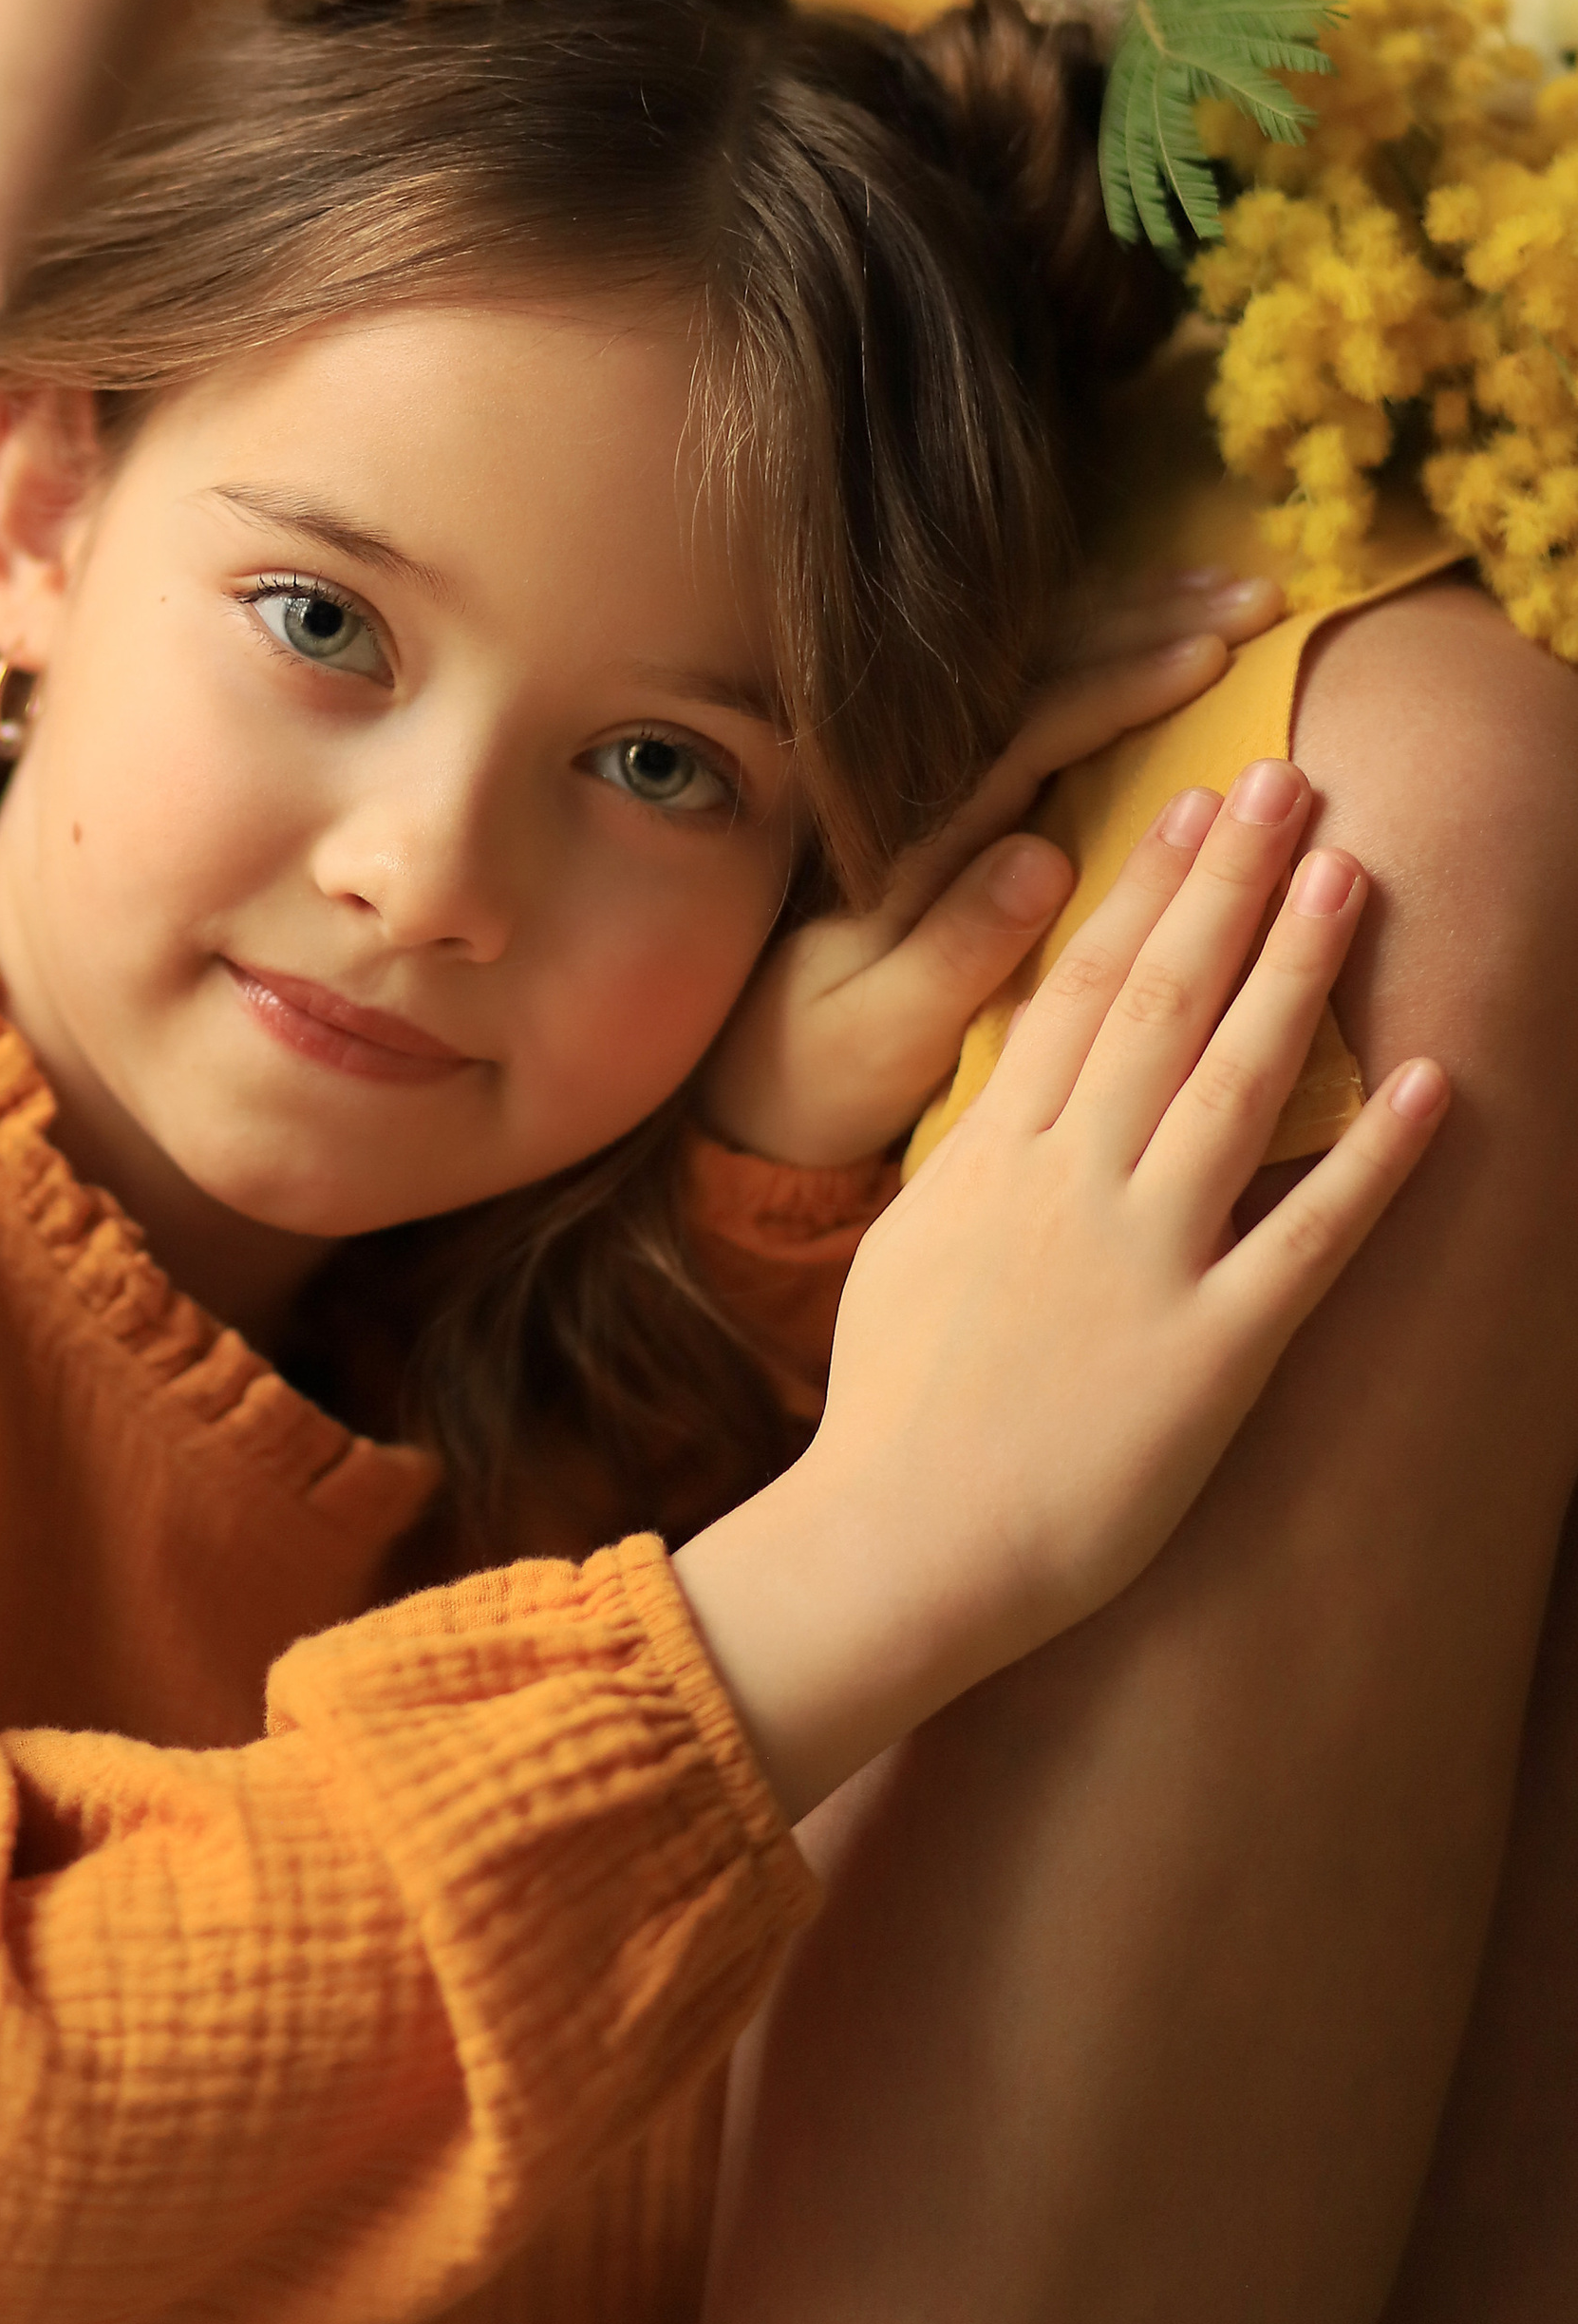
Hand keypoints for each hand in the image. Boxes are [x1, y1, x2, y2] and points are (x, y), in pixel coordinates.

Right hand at [677, 762, 1446, 1816]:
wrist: (895, 1541)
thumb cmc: (890, 1415)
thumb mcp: (908, 1252)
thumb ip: (972, 1168)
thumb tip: (1013, 1106)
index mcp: (995, 1156)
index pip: (1082, 989)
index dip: (1145, 889)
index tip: (1191, 809)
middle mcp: (1072, 1183)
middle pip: (1165, 998)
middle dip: (1230, 879)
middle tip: (1285, 781)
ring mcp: (1144, 1258)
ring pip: (1237, 1080)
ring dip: (1299, 966)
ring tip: (1349, 871)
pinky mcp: (1211, 1350)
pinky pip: (1310, 1234)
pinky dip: (1377, 1154)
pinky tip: (1433, 1080)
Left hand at [702, 568, 1284, 1168]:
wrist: (751, 1079)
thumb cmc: (822, 1068)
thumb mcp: (881, 1032)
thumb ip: (955, 950)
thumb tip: (1043, 855)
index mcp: (903, 835)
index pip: (1019, 729)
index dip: (1114, 685)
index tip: (1207, 655)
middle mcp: (914, 786)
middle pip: (1036, 668)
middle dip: (1149, 622)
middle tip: (1260, 598)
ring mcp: (932, 779)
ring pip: (1039, 662)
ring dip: (1138, 618)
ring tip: (1241, 592)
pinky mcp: (951, 791)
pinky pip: (1037, 687)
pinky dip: (1110, 645)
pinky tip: (1175, 624)